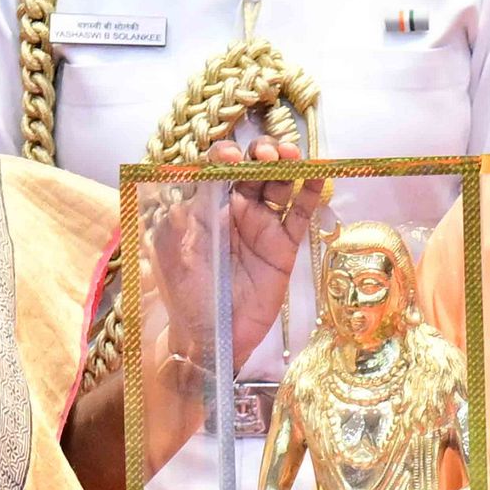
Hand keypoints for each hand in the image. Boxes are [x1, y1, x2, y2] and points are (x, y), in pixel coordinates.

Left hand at [150, 136, 323, 371]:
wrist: (213, 335)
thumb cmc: (186, 293)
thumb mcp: (171, 250)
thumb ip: (179, 213)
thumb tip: (188, 177)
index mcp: (206, 205)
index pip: (219, 167)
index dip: (226, 155)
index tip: (230, 158)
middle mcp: (235, 209)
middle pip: (254, 167)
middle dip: (261, 153)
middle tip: (267, 154)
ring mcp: (262, 225)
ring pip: (279, 184)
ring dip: (286, 164)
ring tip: (289, 156)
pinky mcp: (284, 245)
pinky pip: (300, 214)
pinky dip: (311, 191)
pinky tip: (318, 172)